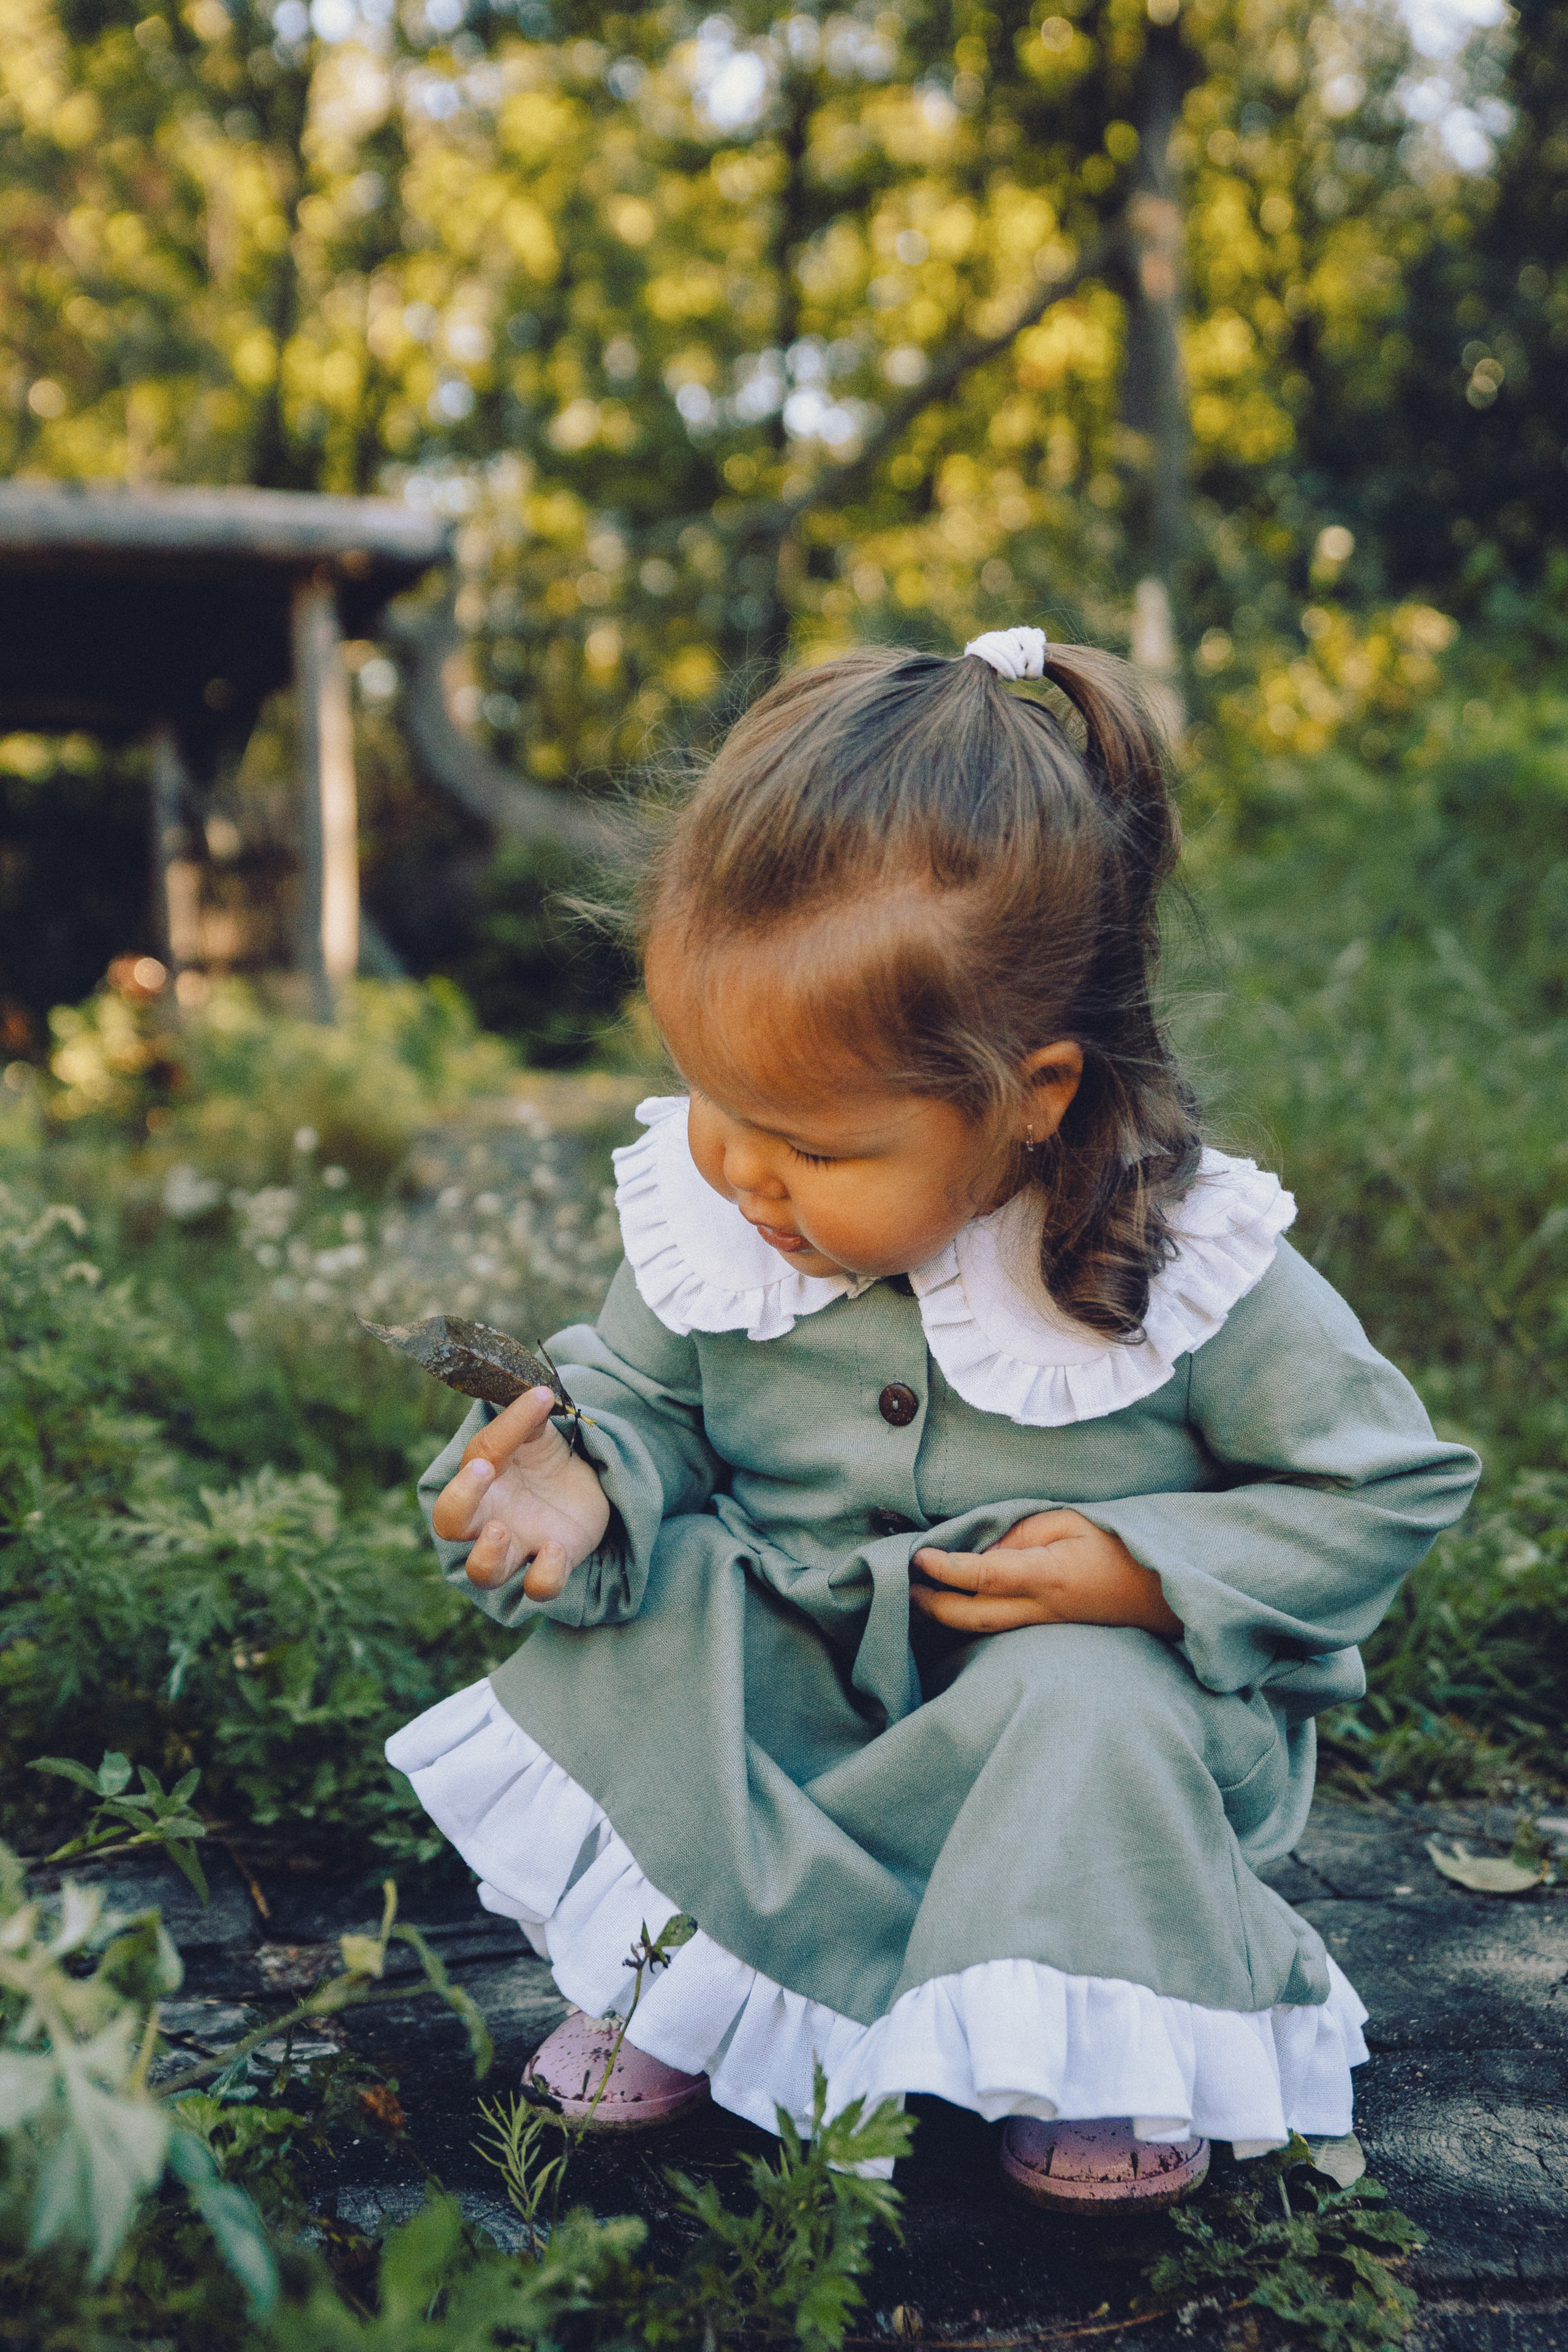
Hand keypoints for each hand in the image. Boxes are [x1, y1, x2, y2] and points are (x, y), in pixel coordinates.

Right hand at [430, 1386, 610, 1600]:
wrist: (585, 1491)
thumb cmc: (544, 1462)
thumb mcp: (540, 1436)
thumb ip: (532, 1420)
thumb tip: (539, 1393)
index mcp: (481, 1478)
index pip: (480, 1454)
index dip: (501, 1433)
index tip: (536, 1402)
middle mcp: (487, 1517)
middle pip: (449, 1522)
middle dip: (459, 1500)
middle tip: (481, 1472)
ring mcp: (516, 1546)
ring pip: (482, 1572)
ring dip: (485, 1556)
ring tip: (500, 1531)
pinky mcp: (549, 1566)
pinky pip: (536, 1587)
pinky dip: (544, 1575)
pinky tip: (556, 1548)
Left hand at [910, 1509, 1181, 1638]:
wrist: (1161, 1590)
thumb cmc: (1118, 1545)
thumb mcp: (1070, 1521)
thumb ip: (1022, 1533)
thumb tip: (982, 1549)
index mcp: (1047, 1575)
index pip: (983, 1575)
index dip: (945, 1569)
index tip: (919, 1556)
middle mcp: (1042, 1608)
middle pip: (972, 1616)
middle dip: (932, 1605)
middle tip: (905, 1587)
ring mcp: (1045, 1626)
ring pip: (983, 1629)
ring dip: (947, 1617)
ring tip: (920, 1599)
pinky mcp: (1049, 1631)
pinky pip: (1002, 1629)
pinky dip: (973, 1619)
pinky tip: (957, 1608)